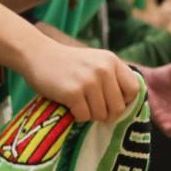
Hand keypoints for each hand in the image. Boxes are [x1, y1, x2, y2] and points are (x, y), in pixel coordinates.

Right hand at [21, 42, 139, 122]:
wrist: (37, 54)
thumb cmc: (69, 63)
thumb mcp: (96, 61)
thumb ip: (112, 77)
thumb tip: (125, 105)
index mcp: (113, 62)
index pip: (133, 90)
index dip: (124, 101)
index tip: (112, 102)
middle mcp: (104, 70)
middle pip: (118, 107)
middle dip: (106, 113)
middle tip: (94, 109)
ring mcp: (89, 81)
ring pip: (101, 114)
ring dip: (90, 115)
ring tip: (80, 105)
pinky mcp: (73, 92)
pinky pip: (84, 116)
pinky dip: (77, 116)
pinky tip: (70, 106)